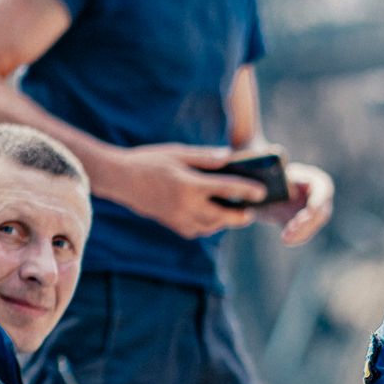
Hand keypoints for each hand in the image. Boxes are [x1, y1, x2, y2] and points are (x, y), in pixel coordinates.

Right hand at [113, 144, 266, 239]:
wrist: (122, 180)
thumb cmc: (150, 161)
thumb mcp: (178, 153)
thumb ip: (205, 157)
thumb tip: (229, 158)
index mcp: (190, 185)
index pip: (226, 188)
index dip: (247, 190)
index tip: (262, 192)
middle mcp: (186, 206)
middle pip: (222, 217)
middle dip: (240, 216)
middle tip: (250, 212)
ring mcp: (178, 218)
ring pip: (210, 227)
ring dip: (223, 222)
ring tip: (233, 214)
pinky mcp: (172, 224)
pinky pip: (196, 230)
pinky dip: (206, 225)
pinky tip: (210, 217)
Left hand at [264, 161, 334, 246]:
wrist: (261, 185)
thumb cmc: (266, 171)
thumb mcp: (269, 167)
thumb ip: (275, 160)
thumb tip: (279, 154)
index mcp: (314, 179)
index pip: (323, 191)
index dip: (317, 202)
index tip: (307, 213)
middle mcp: (318, 196)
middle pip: (321, 212)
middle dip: (308, 223)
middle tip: (292, 229)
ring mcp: (312, 211)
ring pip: (314, 225)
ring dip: (301, 232)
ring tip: (286, 237)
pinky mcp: (304, 223)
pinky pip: (305, 233)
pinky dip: (297, 237)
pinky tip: (286, 239)